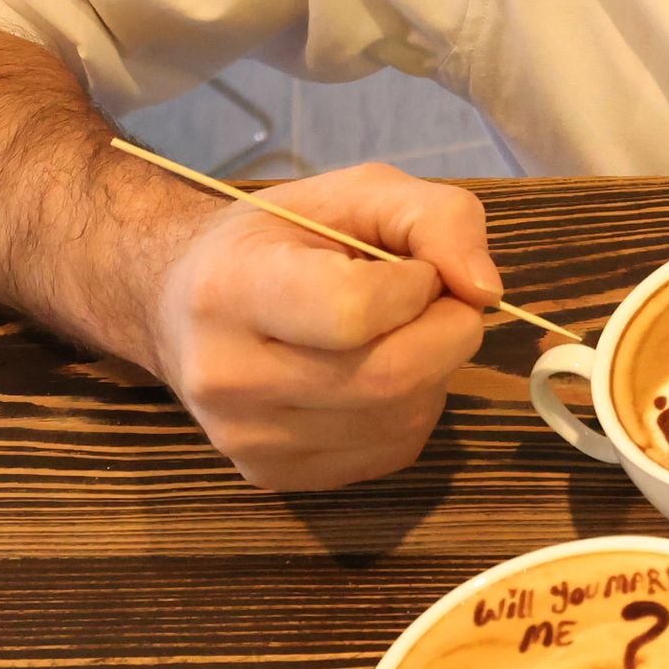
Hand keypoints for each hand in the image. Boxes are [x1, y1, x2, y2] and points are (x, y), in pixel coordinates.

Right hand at [141, 162, 499, 491]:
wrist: (183, 301)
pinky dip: (412, 408)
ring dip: (433, 371)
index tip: (409, 268)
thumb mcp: (359, 193)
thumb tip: (484, 292)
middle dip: (445, 331)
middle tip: (432, 300)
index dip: (413, 285)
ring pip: (400, 418)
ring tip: (395, 333)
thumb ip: (438, 218)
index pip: (352, 310)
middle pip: (389, 376)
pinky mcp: (276, 475)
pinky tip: (377, 372)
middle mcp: (228, 376)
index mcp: (231, 289)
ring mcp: (248, 438)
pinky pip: (391, 450)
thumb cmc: (280, 238)